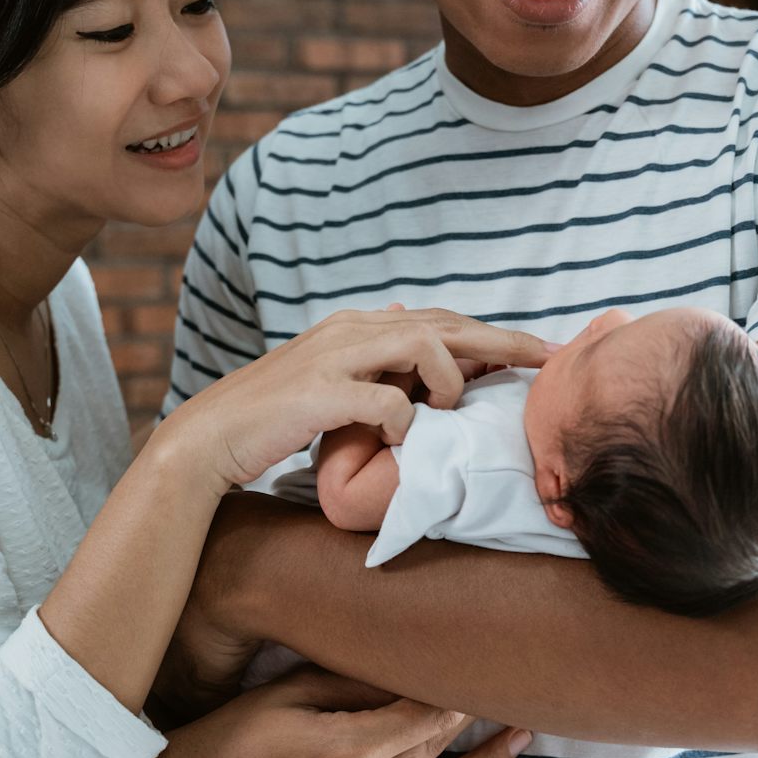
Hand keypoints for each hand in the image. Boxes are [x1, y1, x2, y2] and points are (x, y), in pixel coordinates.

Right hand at [133, 665, 530, 757]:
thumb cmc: (232, 732)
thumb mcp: (290, 691)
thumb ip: (356, 682)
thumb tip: (413, 665)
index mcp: (349, 751)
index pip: (426, 713)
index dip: (457, 687)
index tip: (483, 662)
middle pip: (436, 750)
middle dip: (477, 718)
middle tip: (514, 688)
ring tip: (522, 738)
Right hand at [156, 307, 553, 492]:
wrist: (208, 438)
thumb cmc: (272, 416)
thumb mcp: (328, 376)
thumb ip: (369, 354)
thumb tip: (406, 318)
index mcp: (356, 326)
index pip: (439, 318)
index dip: (491, 333)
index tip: (537, 351)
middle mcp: (349, 330)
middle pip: (444, 323)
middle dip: (502, 340)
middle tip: (548, 358)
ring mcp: (333, 358)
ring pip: (421, 344)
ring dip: (449, 378)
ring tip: (452, 409)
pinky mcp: (319, 394)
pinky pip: (386, 400)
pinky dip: (405, 420)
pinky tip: (404, 438)